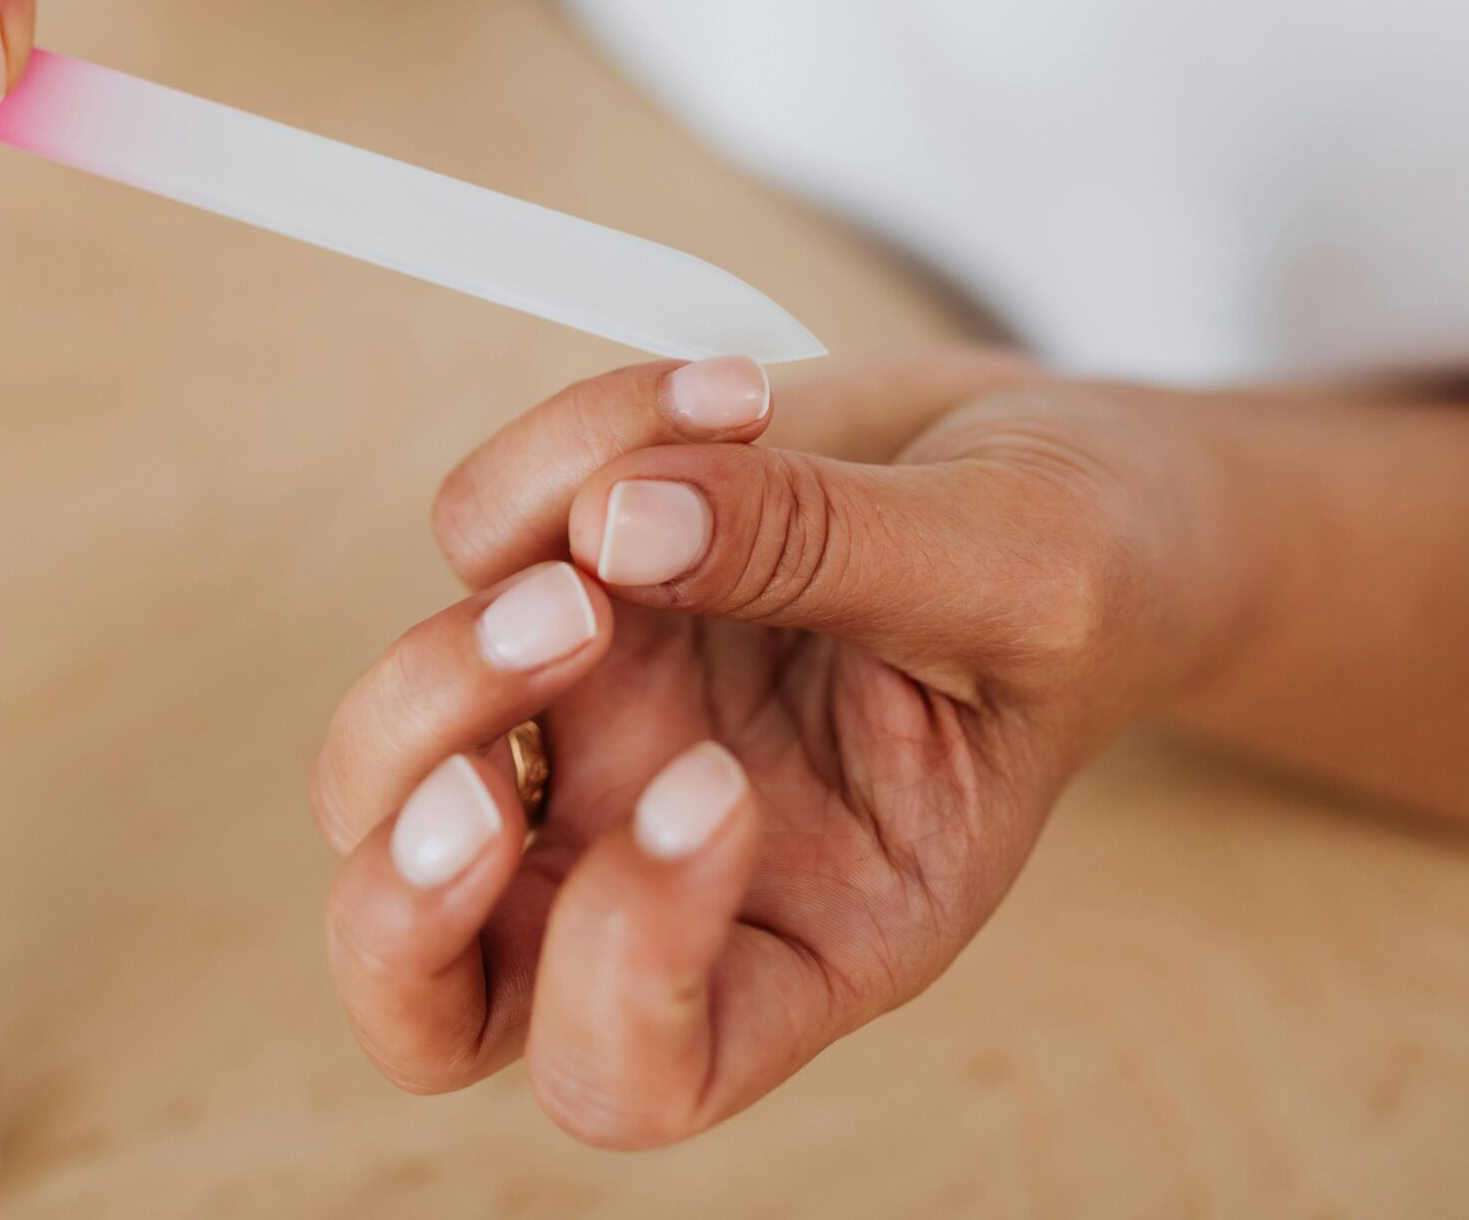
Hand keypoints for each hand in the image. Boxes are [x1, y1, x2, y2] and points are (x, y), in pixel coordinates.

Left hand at [313, 348, 1254, 1145]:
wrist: (1059, 468)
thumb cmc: (1082, 577)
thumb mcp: (1024, 574)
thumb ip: (835, 554)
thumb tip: (617, 524)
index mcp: (800, 941)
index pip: (633, 1071)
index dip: (620, 968)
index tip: (717, 783)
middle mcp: (652, 863)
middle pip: (424, 981)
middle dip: (409, 876)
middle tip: (533, 709)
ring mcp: (588, 733)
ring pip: (386, 767)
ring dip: (459, 644)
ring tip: (635, 501)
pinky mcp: (554, 587)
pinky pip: (473, 539)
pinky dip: (560, 451)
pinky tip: (722, 396)